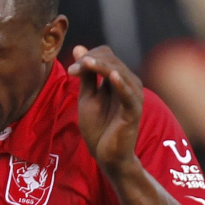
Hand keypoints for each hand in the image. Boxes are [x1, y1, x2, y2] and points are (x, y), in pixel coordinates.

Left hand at [67, 45, 143, 177]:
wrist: (107, 156)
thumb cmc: (99, 127)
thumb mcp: (88, 97)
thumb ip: (85, 75)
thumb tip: (79, 48)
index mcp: (119, 78)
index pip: (106, 55)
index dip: (88, 58)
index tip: (70, 70)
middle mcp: (129, 83)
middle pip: (112, 60)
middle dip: (90, 62)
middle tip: (71, 71)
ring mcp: (133, 96)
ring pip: (120, 73)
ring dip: (100, 67)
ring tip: (85, 64)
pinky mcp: (134, 111)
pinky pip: (128, 95)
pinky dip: (121, 84)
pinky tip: (112, 76)